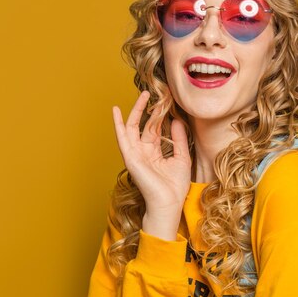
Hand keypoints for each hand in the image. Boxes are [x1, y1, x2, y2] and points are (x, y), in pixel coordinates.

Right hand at [112, 91, 191, 234]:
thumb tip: (177, 120)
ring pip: (132, 127)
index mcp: (154, 151)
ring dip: (135, 111)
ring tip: (143, 95)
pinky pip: (122, 138)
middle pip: (143, 124)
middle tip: (152, 93)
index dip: (160, 114)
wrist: (168, 204)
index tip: (166, 100)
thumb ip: (178, 138)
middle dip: (147, 109)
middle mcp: (143, 150)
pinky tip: (116, 112)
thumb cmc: (174, 186)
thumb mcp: (181, 157)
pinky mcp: (130, 157)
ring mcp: (135, 153)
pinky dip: (118, 124)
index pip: (155, 128)